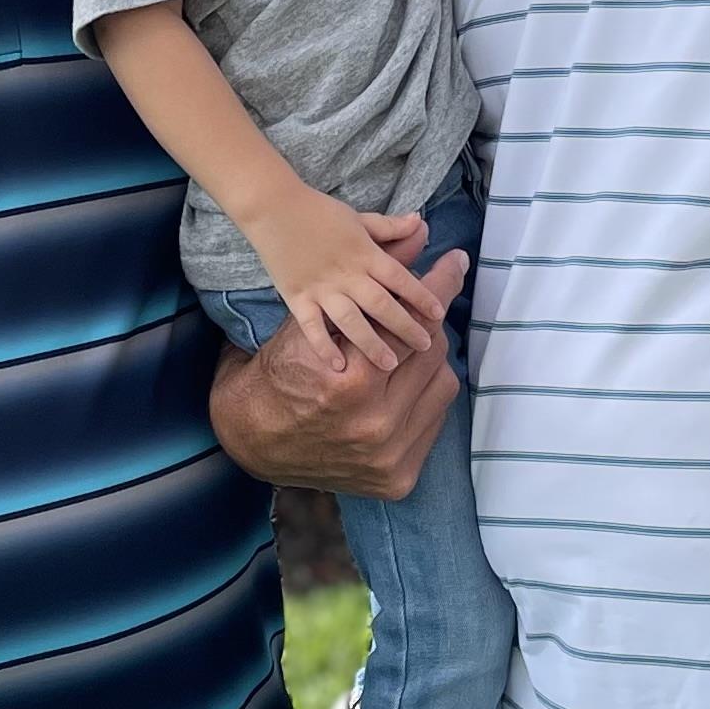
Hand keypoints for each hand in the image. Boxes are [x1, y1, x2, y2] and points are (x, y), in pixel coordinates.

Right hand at [210, 247, 463, 502]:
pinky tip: (410, 383)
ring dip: (431, 361)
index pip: (414, 319)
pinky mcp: (397, 478)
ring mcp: (388, 455)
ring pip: (440, 386)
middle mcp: (374, 421)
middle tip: (429, 305)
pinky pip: (434, 422)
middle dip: (429, 322)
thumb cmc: (280, 371)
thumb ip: (370, 278)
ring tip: (414, 348)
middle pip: (431, 351)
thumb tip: (419, 230)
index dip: (437, 285)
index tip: (455, 262)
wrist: (254, 439)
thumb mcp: (313, 319)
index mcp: (351, 379)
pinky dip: (424, 397)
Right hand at [249, 190, 445, 372]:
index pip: (400, 278)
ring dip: (371, 342)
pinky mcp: (297, 297)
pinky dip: (323, 346)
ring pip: (351, 320)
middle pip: (381, 304)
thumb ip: (390, 227)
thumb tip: (420, 222)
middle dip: (404, 326)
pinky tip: (338, 364)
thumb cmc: (318, 211)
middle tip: (425, 345)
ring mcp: (321, 288)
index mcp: (365, 253)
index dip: (421, 296)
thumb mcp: (359, 217)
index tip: (438, 314)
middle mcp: (347, 273)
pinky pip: (312, 326)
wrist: (272, 208)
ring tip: (389, 364)